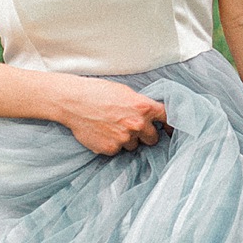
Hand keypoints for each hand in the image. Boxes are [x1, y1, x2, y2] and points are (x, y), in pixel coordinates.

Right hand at [55, 78, 170, 156]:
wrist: (73, 102)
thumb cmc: (98, 92)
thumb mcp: (125, 92)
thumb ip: (140, 105)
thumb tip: (151, 115)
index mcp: (143, 107)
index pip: (167, 118)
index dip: (169, 124)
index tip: (170, 130)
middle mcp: (137, 124)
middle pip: (153, 138)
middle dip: (146, 134)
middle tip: (134, 127)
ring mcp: (124, 139)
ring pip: (134, 145)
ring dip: (128, 139)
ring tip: (112, 127)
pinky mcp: (111, 149)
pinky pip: (117, 150)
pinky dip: (112, 144)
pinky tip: (102, 132)